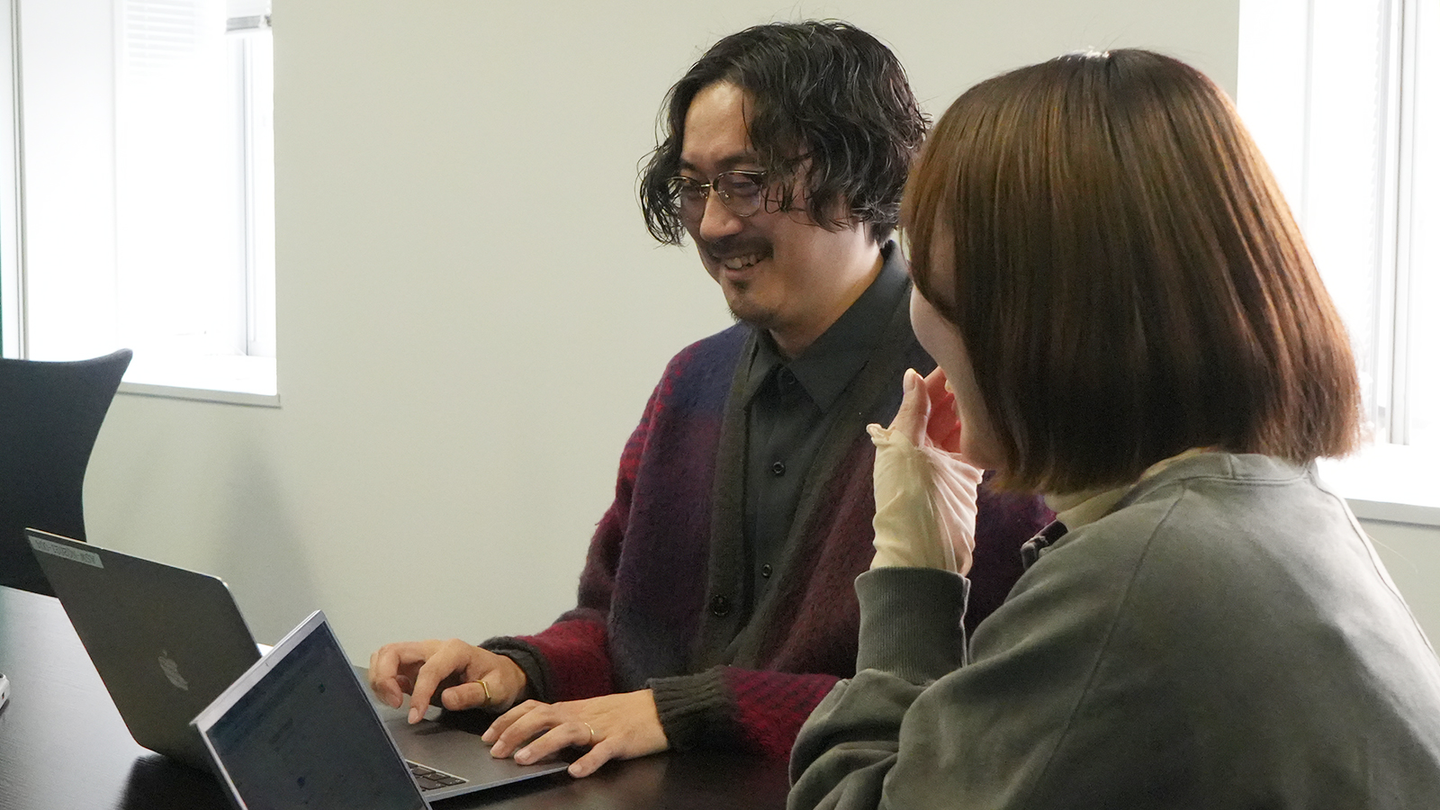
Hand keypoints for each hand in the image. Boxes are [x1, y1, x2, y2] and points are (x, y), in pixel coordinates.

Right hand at [368, 639, 527, 721]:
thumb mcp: (496, 689)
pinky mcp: (415, 666)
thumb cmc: (499, 679)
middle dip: (384, 677)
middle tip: (393, 704)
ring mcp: (422, 655)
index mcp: (455, 650)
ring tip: (392, 702)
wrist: (501, 673)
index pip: (428, 670)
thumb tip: (446, 699)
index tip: (415, 716)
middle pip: (393, 651)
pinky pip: (389, 667)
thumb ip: (472, 694)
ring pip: (385, 656)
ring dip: (380, 678)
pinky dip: (384, 681)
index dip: (419, 694)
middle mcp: (434, 648)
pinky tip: (394, 698)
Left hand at [481, 690, 668, 777]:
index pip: (532, 709)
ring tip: (524, 759)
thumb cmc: (623, 714)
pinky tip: (576, 772)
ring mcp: (601, 728)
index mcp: (571, 709)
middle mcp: (581, 715)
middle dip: (515, 733)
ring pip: (567, 732)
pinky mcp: (621, 740)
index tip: (488, 736)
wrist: (659, 709)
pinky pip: (603, 751)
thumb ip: (562, 722)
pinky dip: (589, 761)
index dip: (508, 721)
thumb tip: (531, 734)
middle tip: (497, 751)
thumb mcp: (587, 714)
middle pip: (542, 717)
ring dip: (542, 745)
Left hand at [868, 367, 983, 572]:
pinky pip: (976, 448)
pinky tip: (998, 416)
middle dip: (959, 390)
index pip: (921, 400)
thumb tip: (912, 375)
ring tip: (994, 385)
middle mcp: (923, 447)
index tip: (960, 356)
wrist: (925, 553)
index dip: (937, 380)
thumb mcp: (905, 449)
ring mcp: (946, 462)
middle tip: (984, 368)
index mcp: (902, 438)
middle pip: (943, 411)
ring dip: (973, 408)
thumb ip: (913, 413)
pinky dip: (984, 433)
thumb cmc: (908, 498)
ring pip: (961, 427)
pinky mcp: (966, 477)